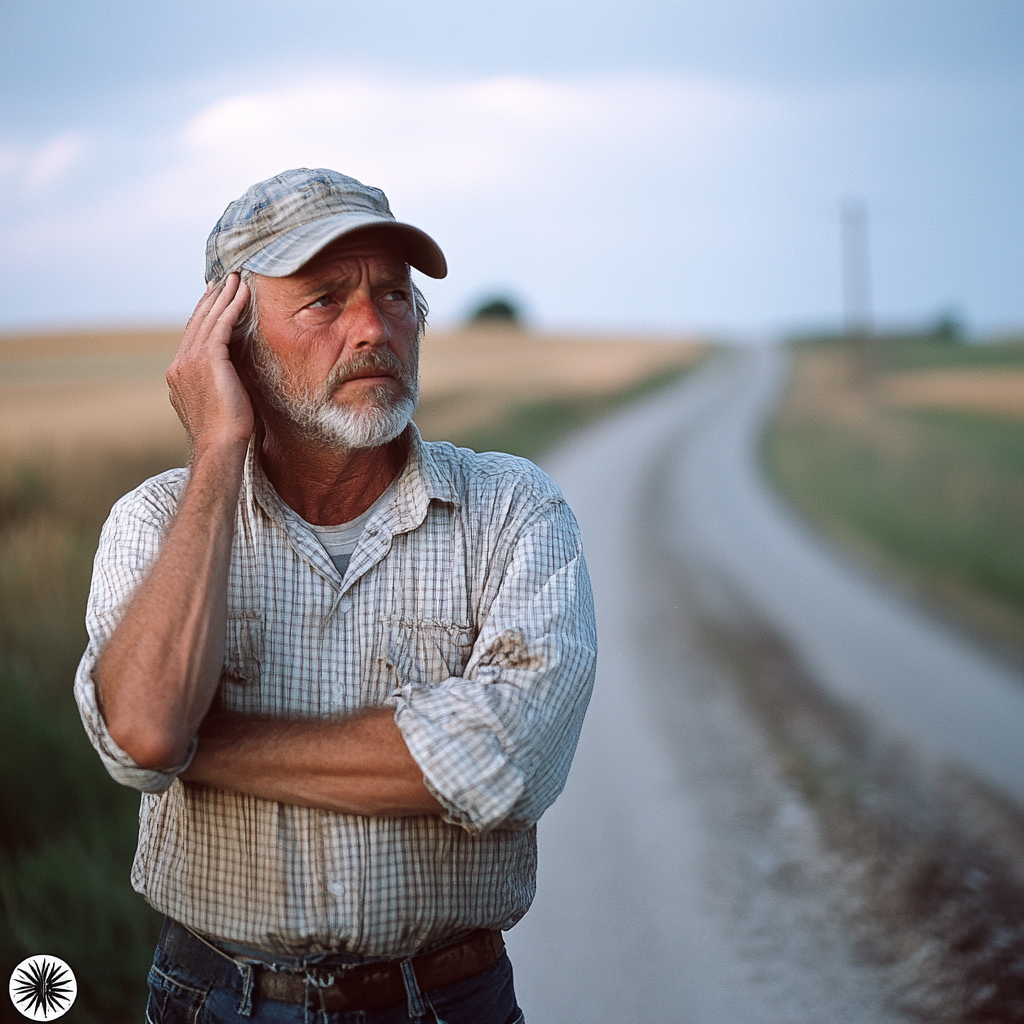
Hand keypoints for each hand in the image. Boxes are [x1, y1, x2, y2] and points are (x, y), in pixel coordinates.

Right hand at [167, 274, 254, 455]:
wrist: (219, 447)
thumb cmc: (225, 435)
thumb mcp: (215, 403)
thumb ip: (215, 384)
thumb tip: (229, 377)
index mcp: (178, 375)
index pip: (192, 337)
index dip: (204, 315)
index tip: (214, 298)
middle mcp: (179, 364)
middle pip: (197, 322)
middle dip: (212, 299)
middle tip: (224, 279)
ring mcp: (189, 361)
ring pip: (209, 319)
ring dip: (224, 296)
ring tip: (237, 279)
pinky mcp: (207, 360)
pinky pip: (221, 325)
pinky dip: (232, 306)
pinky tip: (243, 294)